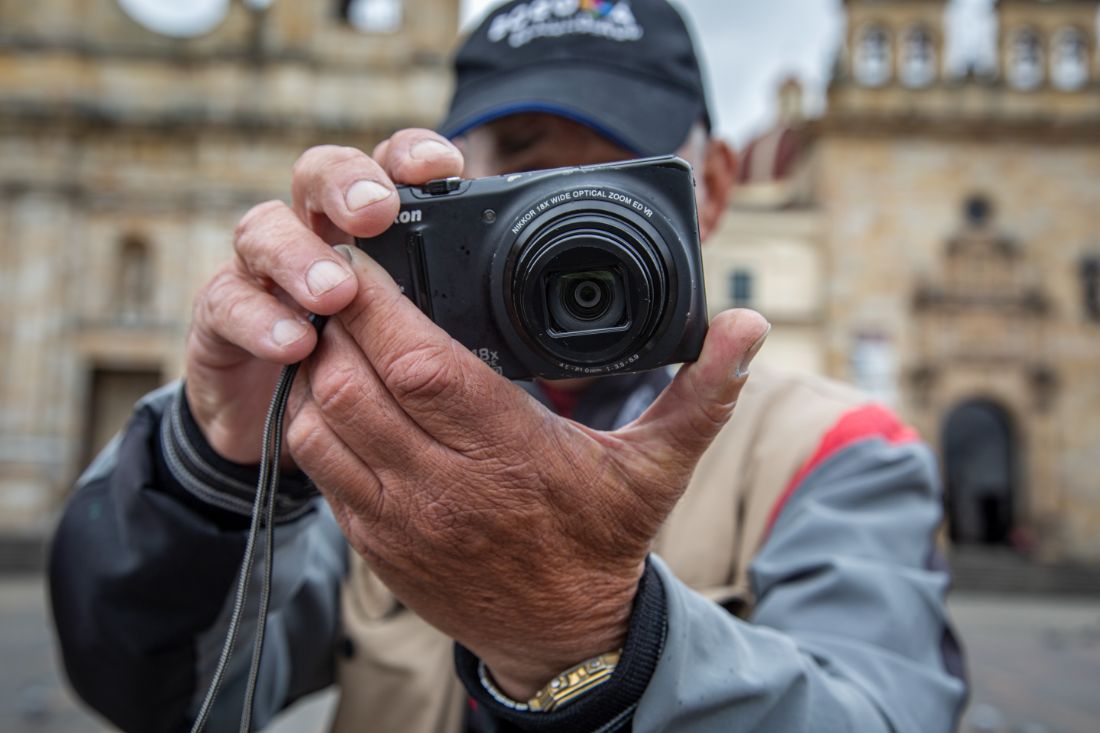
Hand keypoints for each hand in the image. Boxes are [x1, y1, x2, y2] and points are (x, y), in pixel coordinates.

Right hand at [183, 132, 463, 462]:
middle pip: (319, 174)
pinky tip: (294, 344)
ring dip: (301, 257)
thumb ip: (445, 312)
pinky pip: (228, 302)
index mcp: (368, 225)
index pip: (386, 166)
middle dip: (347, 184)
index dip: (410, 155)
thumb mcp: (412, 335)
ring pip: (264, 229)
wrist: (287, 421)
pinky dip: (260, 320)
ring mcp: (261, 269)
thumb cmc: (365, 362)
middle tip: (375, 212)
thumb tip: (517, 320)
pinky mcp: (221, 315)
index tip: (443, 167)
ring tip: (336, 294)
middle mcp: (312, 229)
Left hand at [284, 243, 770, 697]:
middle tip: (342, 283)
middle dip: (337, 324)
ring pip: (319, 423)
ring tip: (336, 331)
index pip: (421, 364)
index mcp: (510, 455)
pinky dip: (314, 418)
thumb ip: (701, 391)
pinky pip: (317, 468)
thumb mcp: (659, 466)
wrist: (562, 636)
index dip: (382, 305)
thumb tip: (751, 325)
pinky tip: (333, 389)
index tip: (370, 261)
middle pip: (353, 384)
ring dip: (316, 369)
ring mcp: (399, 520)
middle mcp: (443, 488)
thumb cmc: (603, 540)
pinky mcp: (373, 542)